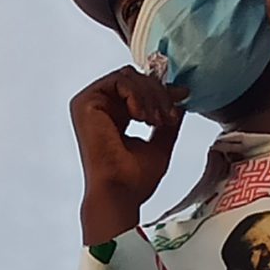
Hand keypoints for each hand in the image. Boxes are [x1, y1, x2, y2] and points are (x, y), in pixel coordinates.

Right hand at [71, 67, 188, 243]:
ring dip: (151, 96)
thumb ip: (168, 120)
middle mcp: (100, 109)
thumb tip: (180, 100)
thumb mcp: (160, 143)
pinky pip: (120, 81)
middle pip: (135, 79)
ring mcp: (91, 104)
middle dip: (159, 94)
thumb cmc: (134, 179)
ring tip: (157, 120)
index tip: (182, 95)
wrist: (119, 192)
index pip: (138, 90)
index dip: (161, 90)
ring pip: (129, 77)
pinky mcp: (86, 103)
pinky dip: (138, 95)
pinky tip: (142, 117)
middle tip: (169, 115)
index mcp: (114, 117)